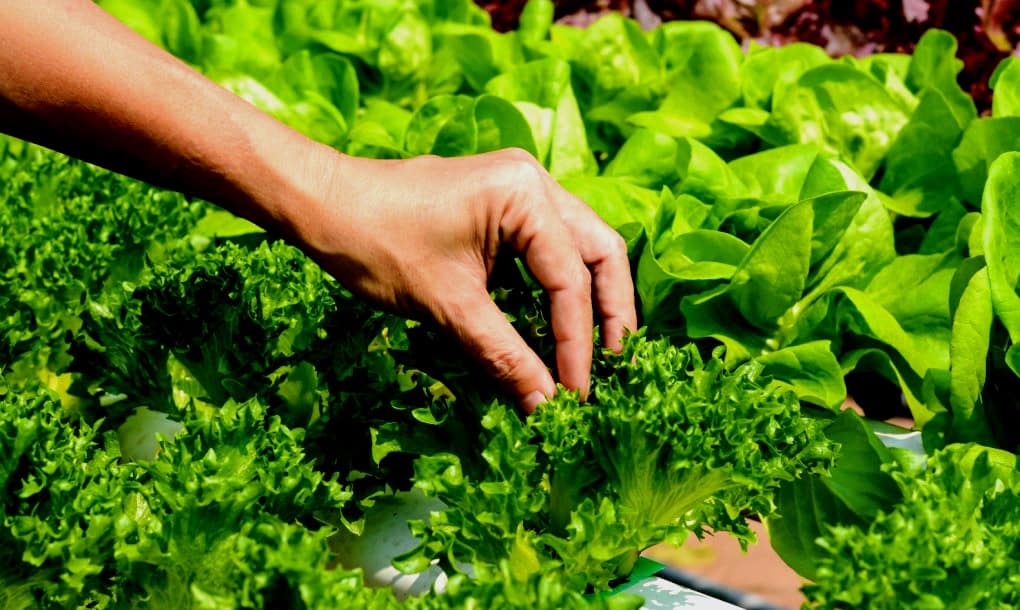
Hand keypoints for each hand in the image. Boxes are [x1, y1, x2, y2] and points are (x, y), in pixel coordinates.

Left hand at [294, 147, 636, 411]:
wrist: (323, 206)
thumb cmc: (377, 244)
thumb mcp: (447, 306)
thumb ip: (504, 356)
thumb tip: (546, 408)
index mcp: (524, 194)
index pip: (570, 280)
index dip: (576, 345)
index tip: (576, 396)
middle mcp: (534, 181)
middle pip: (599, 251)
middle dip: (610, 313)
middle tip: (614, 369)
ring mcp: (520, 188)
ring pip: (581, 247)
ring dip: (591, 299)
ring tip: (596, 352)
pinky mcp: (503, 204)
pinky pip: (551, 247)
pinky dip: (562, 287)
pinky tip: (560, 323)